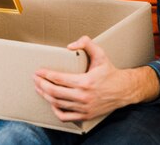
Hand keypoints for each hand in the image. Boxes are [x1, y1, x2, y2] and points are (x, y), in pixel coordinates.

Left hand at [33, 36, 159, 121]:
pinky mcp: (85, 115)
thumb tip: (70, 45)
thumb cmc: (109, 72)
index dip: (46, 75)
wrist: (124, 90)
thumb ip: (86, 43)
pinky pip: (65, 116)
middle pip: (54, 92)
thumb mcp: (100, 54)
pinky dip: (56, 110)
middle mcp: (84, 96)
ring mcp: (84, 107)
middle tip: (35, 78)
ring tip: (39, 88)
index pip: (59, 79)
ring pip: (58, 104)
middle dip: (41, 84)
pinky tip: (52, 103)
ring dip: (45, 96)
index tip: (38, 71)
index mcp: (85, 82)